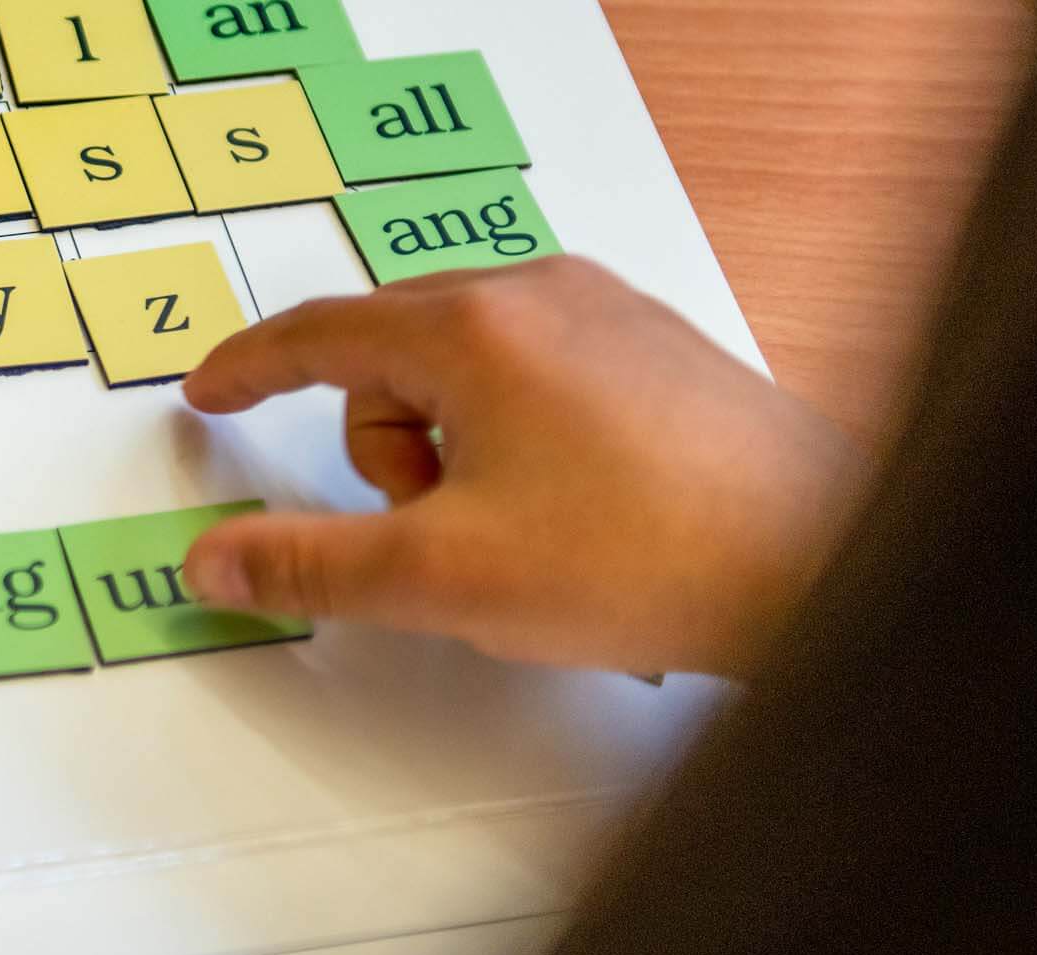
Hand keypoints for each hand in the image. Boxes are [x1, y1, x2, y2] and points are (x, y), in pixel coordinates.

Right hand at [180, 257, 862, 673]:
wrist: (825, 564)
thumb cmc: (654, 556)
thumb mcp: (443, 579)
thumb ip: (310, 566)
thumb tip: (216, 559)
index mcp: (476, 327)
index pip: (318, 332)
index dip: (248, 369)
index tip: (212, 391)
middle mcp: (542, 294)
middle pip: (392, 352)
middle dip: (383, 447)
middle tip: (430, 528)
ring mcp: (608, 315)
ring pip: (465, 367)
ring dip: (453, 449)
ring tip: (516, 533)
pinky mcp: (655, 350)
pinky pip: (535, 374)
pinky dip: (515, 439)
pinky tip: (569, 514)